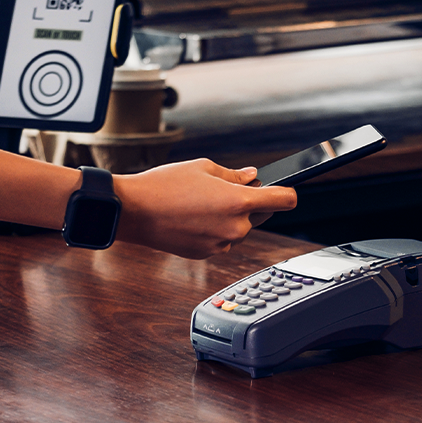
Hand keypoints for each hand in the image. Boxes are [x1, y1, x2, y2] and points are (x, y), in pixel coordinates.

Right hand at [113, 159, 297, 258]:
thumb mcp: (203, 168)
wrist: (133, 212)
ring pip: (238, 229)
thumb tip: (252, 177)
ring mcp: (221, 244)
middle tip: (219, 191)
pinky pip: (220, 240)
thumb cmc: (164, 185)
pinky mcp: (207, 254)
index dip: (288, 193)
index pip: (284, 200)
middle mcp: (235, 228)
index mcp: (238, 202)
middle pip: (259, 215)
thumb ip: (234, 175)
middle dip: (247, 203)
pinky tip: (191, 218)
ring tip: (198, 203)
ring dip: (228, 218)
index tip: (285, 190)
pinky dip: (213, 230)